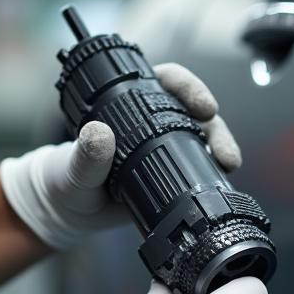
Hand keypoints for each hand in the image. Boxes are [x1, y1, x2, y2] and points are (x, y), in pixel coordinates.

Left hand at [0, 64, 241, 252]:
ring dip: (221, 146)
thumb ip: (85, 154)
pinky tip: (224, 177)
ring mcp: (165, 147)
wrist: (70, 212)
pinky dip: (214, 170)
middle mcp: (152, 121)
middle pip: (194, 110)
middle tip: (222, 147)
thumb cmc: (65, 181)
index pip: (166, 81)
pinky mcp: (172, 173)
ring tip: (229, 163)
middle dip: (216, 124)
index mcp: (128, 104)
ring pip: (203, 136)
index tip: (203, 106)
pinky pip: (199, 165)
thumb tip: (99, 134)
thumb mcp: (73, 167)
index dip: (189, 87)